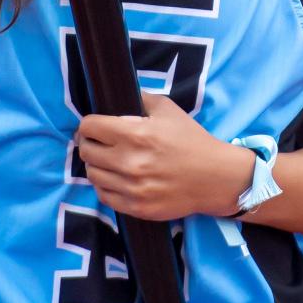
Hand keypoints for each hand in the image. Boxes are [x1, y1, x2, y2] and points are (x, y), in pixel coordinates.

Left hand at [77, 92, 253, 220]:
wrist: (216, 178)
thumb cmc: (192, 141)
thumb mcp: (169, 110)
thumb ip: (141, 98)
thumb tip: (119, 95)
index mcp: (136, 134)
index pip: (90, 127)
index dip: (88, 124)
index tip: (94, 126)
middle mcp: (130, 162)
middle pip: (86, 151)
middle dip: (89, 143)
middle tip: (98, 142)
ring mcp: (132, 187)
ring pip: (92, 174)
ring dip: (96, 165)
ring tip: (108, 160)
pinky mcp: (136, 207)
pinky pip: (103, 195)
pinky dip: (105, 185)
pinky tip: (115, 178)